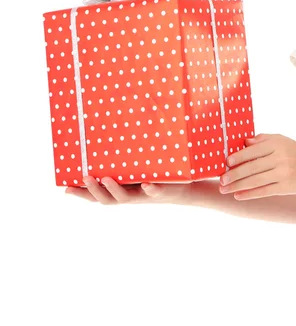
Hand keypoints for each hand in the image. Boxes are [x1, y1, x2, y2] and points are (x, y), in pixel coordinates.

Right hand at [65, 176, 187, 205]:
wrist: (181, 190)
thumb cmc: (154, 178)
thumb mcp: (137, 172)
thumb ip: (123, 165)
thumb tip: (107, 145)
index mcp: (121, 191)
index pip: (97, 196)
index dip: (82, 194)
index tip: (65, 187)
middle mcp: (130, 195)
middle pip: (107, 199)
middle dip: (94, 191)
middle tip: (84, 178)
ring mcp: (144, 195)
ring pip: (126, 197)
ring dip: (115, 189)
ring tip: (106, 178)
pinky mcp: (161, 191)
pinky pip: (155, 191)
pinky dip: (150, 189)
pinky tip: (145, 184)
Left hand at [219, 133, 295, 199]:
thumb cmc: (294, 153)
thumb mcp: (281, 141)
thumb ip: (262, 140)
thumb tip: (244, 142)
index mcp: (277, 143)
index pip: (254, 150)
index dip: (239, 156)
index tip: (226, 162)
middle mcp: (280, 158)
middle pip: (252, 167)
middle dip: (234, 174)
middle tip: (221, 179)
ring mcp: (283, 173)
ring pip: (256, 180)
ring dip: (237, 186)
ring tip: (224, 189)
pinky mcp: (285, 187)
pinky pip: (264, 191)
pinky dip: (249, 194)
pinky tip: (238, 196)